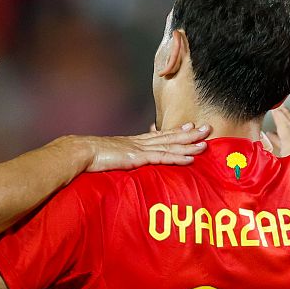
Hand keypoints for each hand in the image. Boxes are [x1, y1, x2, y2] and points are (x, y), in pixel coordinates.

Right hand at [83, 124, 209, 172]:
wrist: (81, 152)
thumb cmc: (91, 156)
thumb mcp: (111, 156)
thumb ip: (122, 158)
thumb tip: (125, 162)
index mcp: (134, 142)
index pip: (159, 135)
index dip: (176, 131)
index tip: (190, 126)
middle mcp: (140, 143)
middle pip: (170, 137)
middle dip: (190, 134)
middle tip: (208, 128)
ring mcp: (140, 149)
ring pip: (170, 146)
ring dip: (189, 145)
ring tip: (205, 143)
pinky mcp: (137, 158)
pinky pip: (162, 158)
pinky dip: (177, 158)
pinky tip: (190, 159)